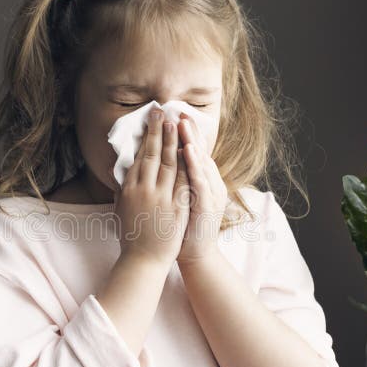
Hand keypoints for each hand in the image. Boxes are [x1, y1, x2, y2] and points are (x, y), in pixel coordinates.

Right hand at [112, 107, 189, 268]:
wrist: (143, 260)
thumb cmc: (131, 237)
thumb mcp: (120, 210)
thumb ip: (121, 189)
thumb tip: (118, 171)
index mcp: (129, 189)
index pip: (138, 156)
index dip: (145, 137)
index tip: (150, 121)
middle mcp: (143, 189)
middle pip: (152, 153)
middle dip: (158, 130)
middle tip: (162, 110)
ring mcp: (159, 197)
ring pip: (168, 163)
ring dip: (172, 140)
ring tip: (176, 122)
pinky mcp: (175, 207)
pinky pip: (182, 181)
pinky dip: (185, 164)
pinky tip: (189, 150)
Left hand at [176, 112, 228, 265]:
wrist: (195, 254)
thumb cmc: (182, 228)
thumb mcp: (176, 199)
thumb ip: (171, 181)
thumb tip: (156, 164)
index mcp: (199, 182)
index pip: (191, 153)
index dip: (183, 135)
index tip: (172, 116)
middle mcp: (208, 184)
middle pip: (198, 153)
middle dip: (189, 132)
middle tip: (179, 112)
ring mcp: (210, 194)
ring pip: (201, 164)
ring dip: (193, 143)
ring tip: (184, 126)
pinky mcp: (207, 206)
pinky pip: (201, 182)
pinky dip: (195, 166)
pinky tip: (189, 152)